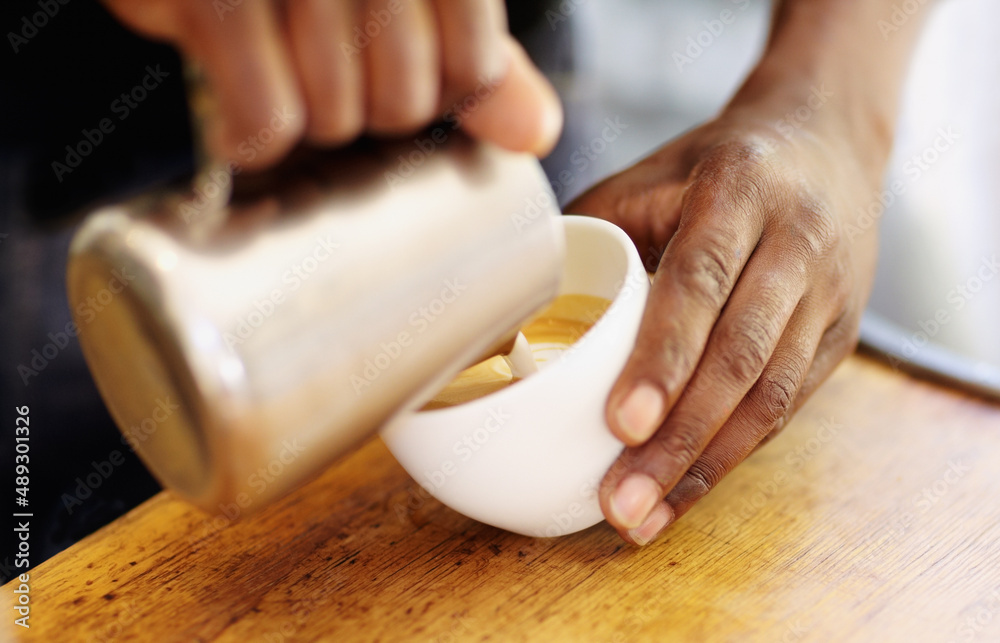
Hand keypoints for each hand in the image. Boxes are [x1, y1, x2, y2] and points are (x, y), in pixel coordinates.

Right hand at [103, 0, 561, 168]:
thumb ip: (480, 63)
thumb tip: (535, 134)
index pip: (472, 70)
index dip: (433, 94)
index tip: (390, 68)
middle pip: (402, 103)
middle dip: (364, 108)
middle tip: (324, 66)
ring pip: (336, 116)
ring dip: (306, 118)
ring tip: (279, 72)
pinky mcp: (217, 0)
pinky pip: (269, 119)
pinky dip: (252, 137)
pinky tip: (241, 114)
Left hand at [570, 93, 882, 544]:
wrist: (829, 142)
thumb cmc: (719, 162)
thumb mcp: (652, 171)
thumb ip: (593, 227)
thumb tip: (518, 297)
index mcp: (739, 189)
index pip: (700, 280)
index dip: (662, 356)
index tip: (621, 423)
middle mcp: (797, 243)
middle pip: (740, 355)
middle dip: (679, 438)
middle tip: (620, 501)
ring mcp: (829, 294)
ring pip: (771, 395)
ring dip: (705, 466)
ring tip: (644, 519)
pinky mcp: (841, 335)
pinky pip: (787, 407)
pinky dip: (733, 455)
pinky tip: (686, 490)